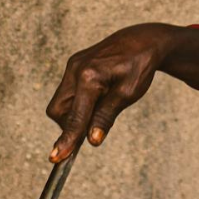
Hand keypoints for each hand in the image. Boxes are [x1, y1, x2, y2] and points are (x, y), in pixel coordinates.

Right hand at [45, 23, 173, 161]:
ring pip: (60, 102)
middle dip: (70, 124)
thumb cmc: (139, 67)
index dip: (67, 139)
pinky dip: (78, 102)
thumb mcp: (128, 95)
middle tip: (94, 126)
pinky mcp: (73, 64)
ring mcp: (72, 65)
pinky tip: (98, 97)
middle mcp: (75, 69)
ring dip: (75, 113)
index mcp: (89, 76)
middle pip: (58, 111)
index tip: (56, 158)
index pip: (75, 116)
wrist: (142, 40)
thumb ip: (106, 117)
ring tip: (102, 105)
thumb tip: (91, 141)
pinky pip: (67, 91)